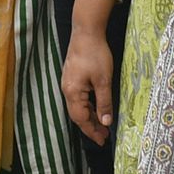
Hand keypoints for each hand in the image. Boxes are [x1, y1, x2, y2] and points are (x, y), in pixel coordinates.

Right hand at [62, 0, 119, 143]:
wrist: (86, 32)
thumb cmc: (95, 54)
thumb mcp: (103, 80)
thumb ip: (104, 102)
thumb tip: (106, 122)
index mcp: (73, 92)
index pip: (81, 119)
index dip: (92, 131)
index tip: (102, 141)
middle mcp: (67, 90)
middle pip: (77, 115)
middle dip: (90, 127)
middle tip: (104, 136)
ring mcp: (68, 83)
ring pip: (78, 107)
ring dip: (89, 117)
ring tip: (102, 125)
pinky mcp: (72, 78)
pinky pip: (78, 98)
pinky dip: (87, 107)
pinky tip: (96, 107)